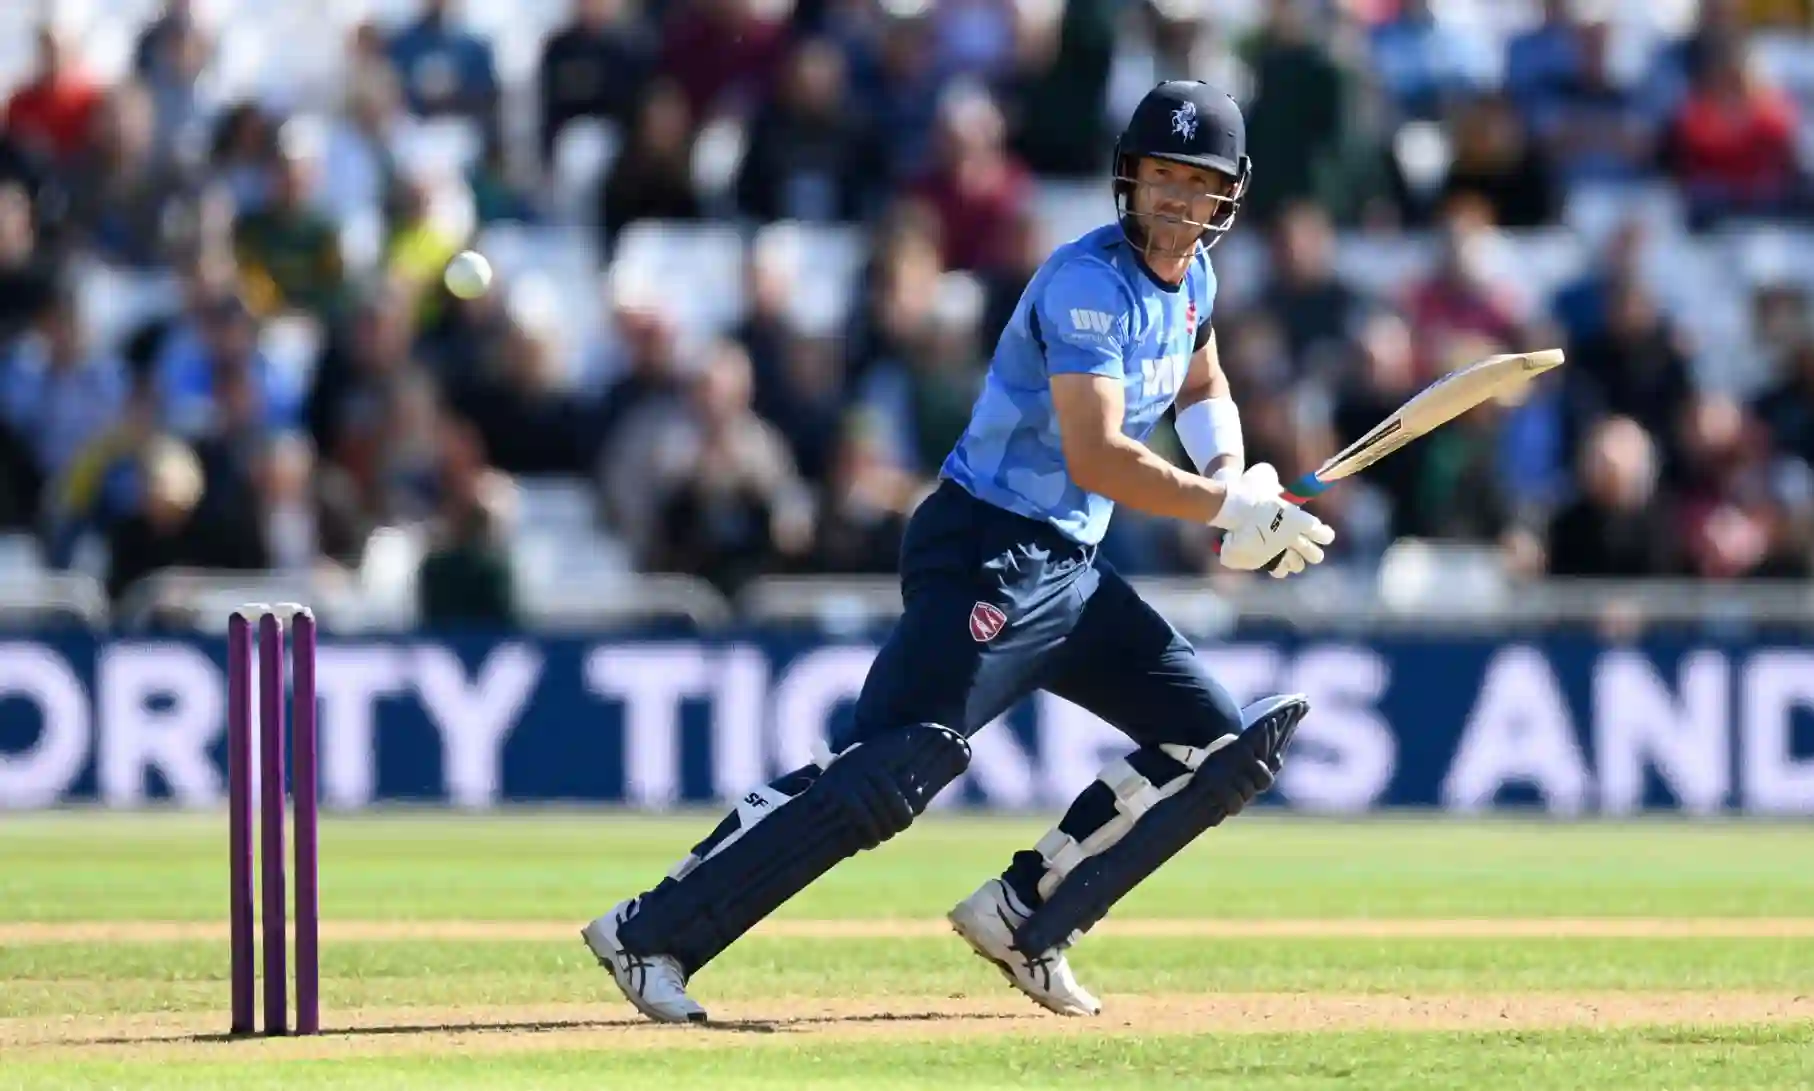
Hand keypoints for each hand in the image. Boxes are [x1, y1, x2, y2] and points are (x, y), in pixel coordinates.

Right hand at [1211, 464, 1335, 576]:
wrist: (1228, 507)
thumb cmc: (1249, 490)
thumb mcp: (1266, 477)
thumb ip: (1277, 488)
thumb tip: (1277, 491)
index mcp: (1300, 521)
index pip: (1323, 535)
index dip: (1323, 534)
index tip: (1317, 531)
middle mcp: (1293, 540)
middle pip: (1315, 556)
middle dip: (1310, 552)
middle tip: (1299, 544)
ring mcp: (1278, 553)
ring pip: (1296, 566)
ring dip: (1293, 560)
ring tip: (1284, 553)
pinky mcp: (1261, 562)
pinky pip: (1276, 570)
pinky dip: (1274, 566)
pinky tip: (1268, 557)